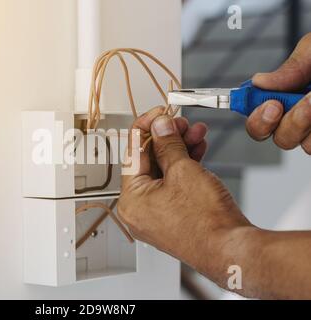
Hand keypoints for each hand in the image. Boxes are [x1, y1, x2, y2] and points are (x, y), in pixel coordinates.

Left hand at [118, 108, 252, 281]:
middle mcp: (139, 210)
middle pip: (148, 162)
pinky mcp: (172, 216)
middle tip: (180, 123)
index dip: (147, 127)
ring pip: (163, 172)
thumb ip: (168, 144)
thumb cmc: (207, 223)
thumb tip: (160, 126)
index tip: (159, 113)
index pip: (132, 153)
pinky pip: (172, 185)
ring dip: (179, 149)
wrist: (232, 250)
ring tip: (195, 133)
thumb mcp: (183, 171)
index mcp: (131, 200)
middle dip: (167, 138)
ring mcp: (156, 214)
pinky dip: (184, 167)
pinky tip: (197, 150)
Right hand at [247, 32, 310, 153]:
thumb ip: (291, 67)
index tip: (269, 104)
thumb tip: (259, 82)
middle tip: (306, 103)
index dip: (256, 116)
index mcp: (289, 94)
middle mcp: (303, 115)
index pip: (259, 117)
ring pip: (305, 145)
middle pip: (278, 137)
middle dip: (290, 122)